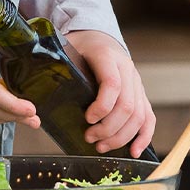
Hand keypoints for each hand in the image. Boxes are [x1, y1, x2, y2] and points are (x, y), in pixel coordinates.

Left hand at [67, 31, 155, 157]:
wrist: (99, 38)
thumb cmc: (79, 49)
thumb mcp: (67, 52)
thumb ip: (60, 70)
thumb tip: (41, 97)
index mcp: (107, 57)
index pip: (112, 84)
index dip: (102, 106)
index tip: (88, 119)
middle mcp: (127, 70)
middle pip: (127, 105)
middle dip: (108, 128)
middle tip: (90, 138)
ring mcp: (137, 83)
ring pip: (138, 115)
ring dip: (121, 137)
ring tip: (101, 146)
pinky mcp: (141, 95)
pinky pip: (148, 118)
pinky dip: (143, 137)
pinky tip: (134, 152)